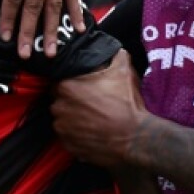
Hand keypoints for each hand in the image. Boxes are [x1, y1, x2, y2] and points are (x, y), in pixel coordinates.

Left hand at [51, 50, 144, 166]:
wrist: (136, 139)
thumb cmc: (127, 104)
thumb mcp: (123, 71)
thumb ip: (114, 55)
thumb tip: (113, 48)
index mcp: (65, 86)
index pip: (58, 81)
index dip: (70, 84)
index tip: (83, 87)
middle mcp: (58, 107)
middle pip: (59, 100)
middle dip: (70, 100)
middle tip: (89, 103)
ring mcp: (61, 128)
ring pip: (62, 119)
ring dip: (72, 118)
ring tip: (91, 119)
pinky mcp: (67, 145)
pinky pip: (67, 136)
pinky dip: (76, 134)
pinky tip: (91, 132)